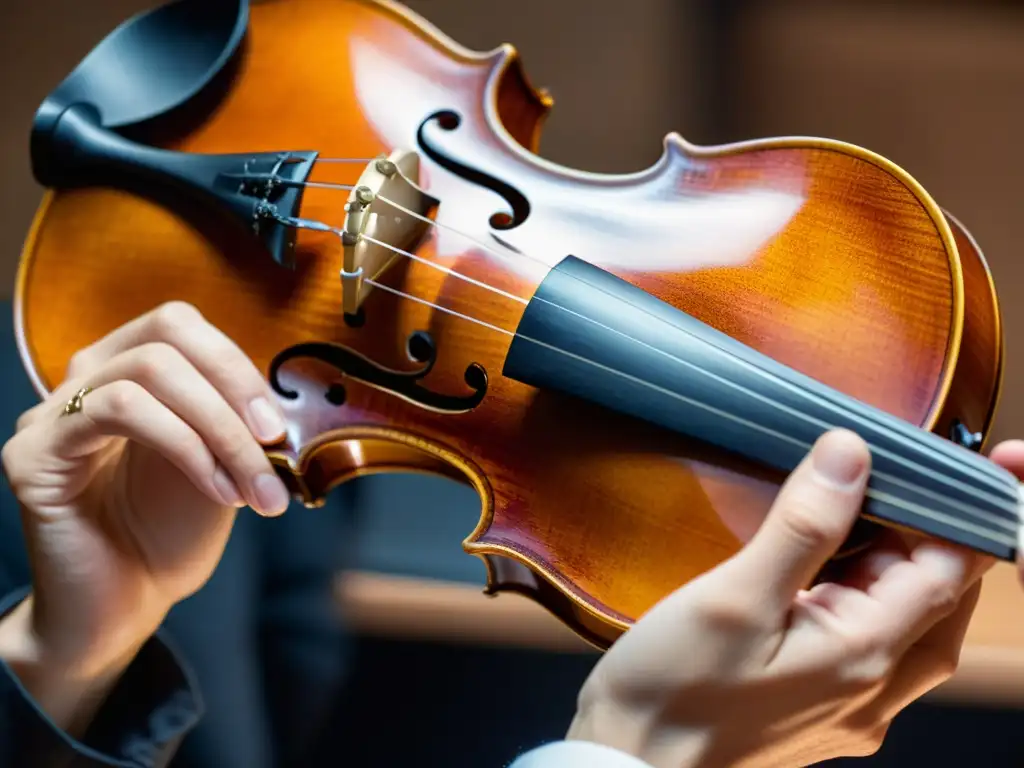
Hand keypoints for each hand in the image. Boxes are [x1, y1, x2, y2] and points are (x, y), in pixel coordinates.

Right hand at [0, 302, 290, 717]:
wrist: (125, 605)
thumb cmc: (169, 533)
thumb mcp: (223, 462)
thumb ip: (240, 419)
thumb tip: (288, 396)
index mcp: (127, 371)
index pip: (179, 324)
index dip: (237, 363)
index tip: (277, 422)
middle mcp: (84, 380)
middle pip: (166, 334)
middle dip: (234, 389)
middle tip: (273, 443)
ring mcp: (52, 413)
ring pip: (148, 371)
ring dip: (219, 429)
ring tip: (251, 486)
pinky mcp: (33, 453)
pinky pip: (119, 411)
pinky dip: (186, 447)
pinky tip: (217, 490)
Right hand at [568, 429, 1001, 767]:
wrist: (631, 763)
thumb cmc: (675, 689)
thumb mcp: (735, 596)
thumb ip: (802, 527)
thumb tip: (850, 454)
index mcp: (866, 654)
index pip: (949, 570)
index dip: (947, 511)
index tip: (919, 462)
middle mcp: (874, 689)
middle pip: (936, 598)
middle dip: (919, 536)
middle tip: (869, 483)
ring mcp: (850, 706)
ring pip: (907, 624)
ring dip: (890, 568)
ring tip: (842, 520)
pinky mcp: (820, 710)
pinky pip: (870, 647)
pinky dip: (862, 600)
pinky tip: (818, 579)